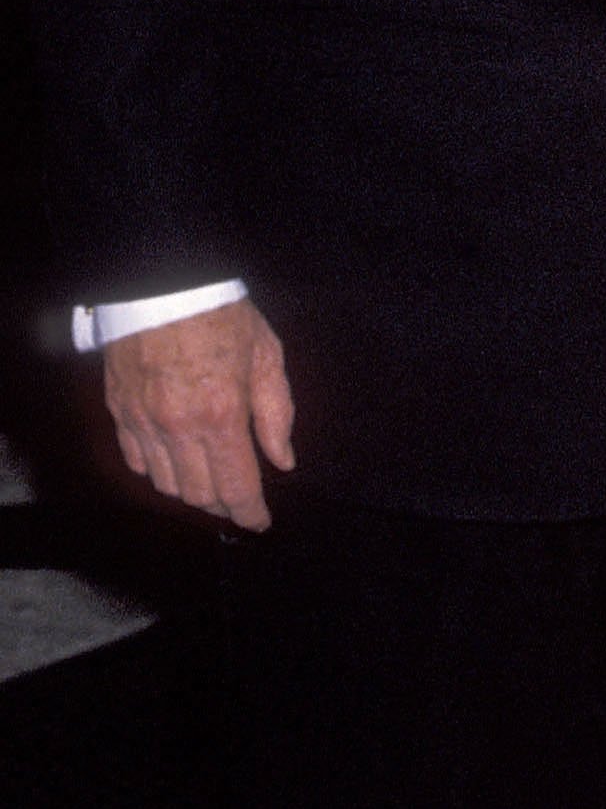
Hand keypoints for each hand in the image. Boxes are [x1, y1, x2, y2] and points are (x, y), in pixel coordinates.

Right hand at [101, 298, 294, 530]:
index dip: (250, 513)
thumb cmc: (223, 316)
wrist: (164, 285)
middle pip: (198, 494)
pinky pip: (136, 462)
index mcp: (221, 414)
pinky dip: (158, 471)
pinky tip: (175, 462)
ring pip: (165, 485)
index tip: (260, 522)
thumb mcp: (266, 356)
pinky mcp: (119, 412)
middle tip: (239, 499)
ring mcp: (143, 422)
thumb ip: (276, 413)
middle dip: (223, 505)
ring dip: (191, 491)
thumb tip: (282, 460)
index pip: (235, 486)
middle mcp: (178, 427)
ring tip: (210, 482)